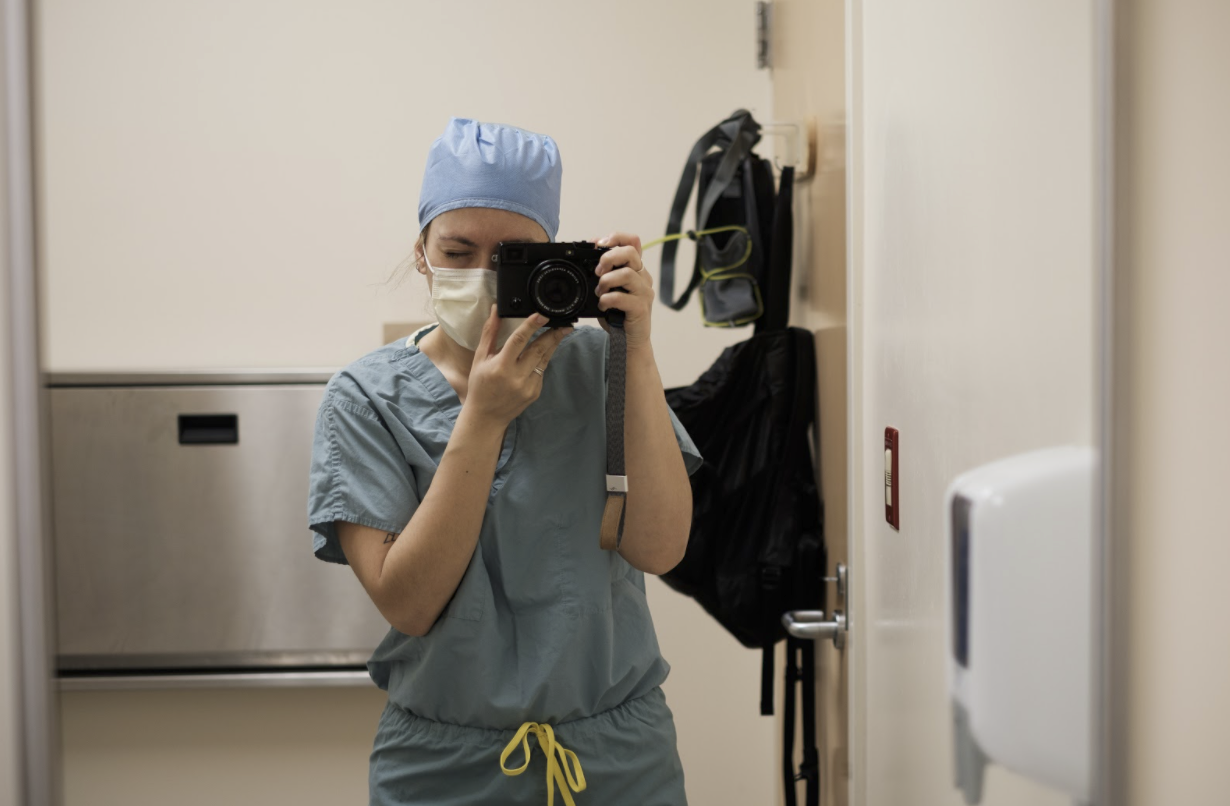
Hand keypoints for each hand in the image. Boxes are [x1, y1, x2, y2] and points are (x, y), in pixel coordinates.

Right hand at [464, 306, 572, 425]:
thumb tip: (496, 311)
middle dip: (553, 335)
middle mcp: (516, 377)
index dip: (531, 326)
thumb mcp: (480, 358)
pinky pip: (542, 372)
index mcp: (501, 366)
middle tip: (563, 323)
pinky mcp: (535, 393)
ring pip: (544, 360)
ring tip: (560, 332)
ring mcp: (528, 386)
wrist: (486, 417)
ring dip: (553, 345)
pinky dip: (542, 361)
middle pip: (539, 350)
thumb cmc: (480, 386)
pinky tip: (542, 354)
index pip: (518, 340)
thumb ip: (490, 333)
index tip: (542, 315)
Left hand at [593, 232, 653, 351]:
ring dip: (606, 281)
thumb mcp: (608, 289)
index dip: (616, 237)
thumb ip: (603, 272)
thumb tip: (587, 254)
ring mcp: (644, 292)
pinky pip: (622, 297)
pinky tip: (603, 306)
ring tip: (599, 292)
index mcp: (635, 269)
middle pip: (630, 253)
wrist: (629, 341)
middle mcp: (643, 278)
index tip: (599, 244)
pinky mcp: (641, 308)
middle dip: (608, 257)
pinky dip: (607, 300)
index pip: (633, 241)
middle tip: (597, 271)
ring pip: (627, 274)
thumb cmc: (617, 314)